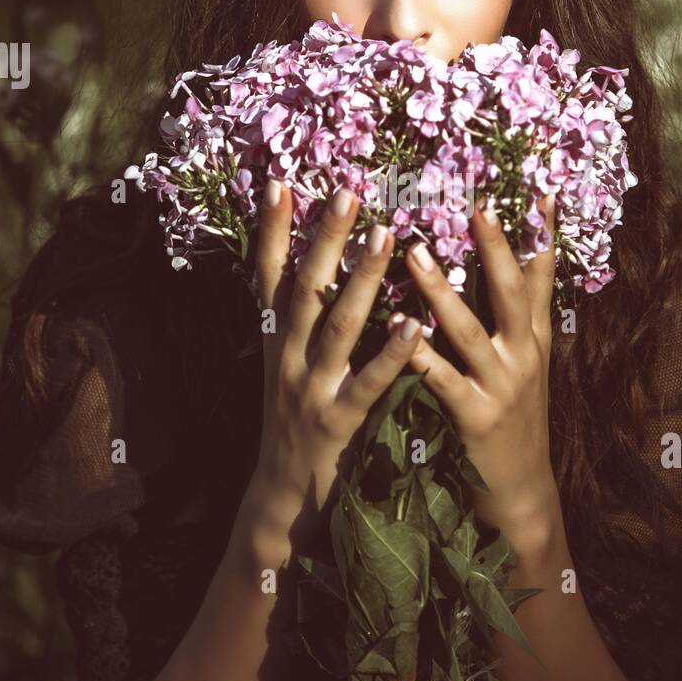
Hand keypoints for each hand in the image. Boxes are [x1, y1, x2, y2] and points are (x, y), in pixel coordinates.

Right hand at [254, 180, 422, 515]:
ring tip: (387, 236)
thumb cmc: (298, 422)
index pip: (268, 275)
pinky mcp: (339, 421)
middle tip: (347, 192)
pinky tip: (413, 324)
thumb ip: (299, 321)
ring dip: (362, 280)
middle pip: (305, 287)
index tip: (278, 182)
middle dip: (325, 238)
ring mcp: (312, 388)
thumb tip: (310, 266)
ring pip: (338, 326)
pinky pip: (368, 381)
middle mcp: (289, 356)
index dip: (270, 230)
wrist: (284, 498)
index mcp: (278, 340)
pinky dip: (390, 352)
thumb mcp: (288, 365)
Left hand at [390, 192, 560, 550]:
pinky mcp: (476, 418)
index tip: (537, 188)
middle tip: (477, 205)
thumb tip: (505, 266)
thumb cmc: (510, 417)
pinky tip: (399, 334)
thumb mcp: (523, 362)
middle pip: (513, 292)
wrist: (521, 492)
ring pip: (471, 330)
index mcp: (533, 338)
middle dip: (496, 248)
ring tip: (416, 254)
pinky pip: (444, 381)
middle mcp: (524, 355)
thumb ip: (513, 317)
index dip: (540, 234)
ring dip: (442, 291)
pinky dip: (421, 355)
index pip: (541, 276)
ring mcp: (502, 386)